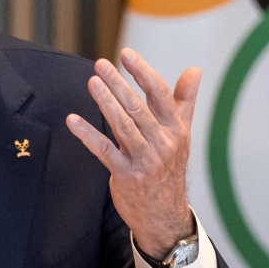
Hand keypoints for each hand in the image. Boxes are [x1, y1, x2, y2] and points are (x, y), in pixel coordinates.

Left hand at [66, 48, 200, 259]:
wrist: (165, 214)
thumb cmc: (170, 166)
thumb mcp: (182, 133)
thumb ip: (184, 100)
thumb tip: (195, 69)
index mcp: (175, 129)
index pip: (159, 94)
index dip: (142, 72)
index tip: (126, 53)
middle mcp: (162, 143)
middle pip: (137, 107)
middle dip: (118, 84)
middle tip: (100, 64)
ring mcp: (144, 160)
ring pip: (122, 126)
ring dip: (105, 103)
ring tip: (91, 82)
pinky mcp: (126, 176)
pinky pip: (104, 151)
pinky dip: (88, 134)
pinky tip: (73, 120)